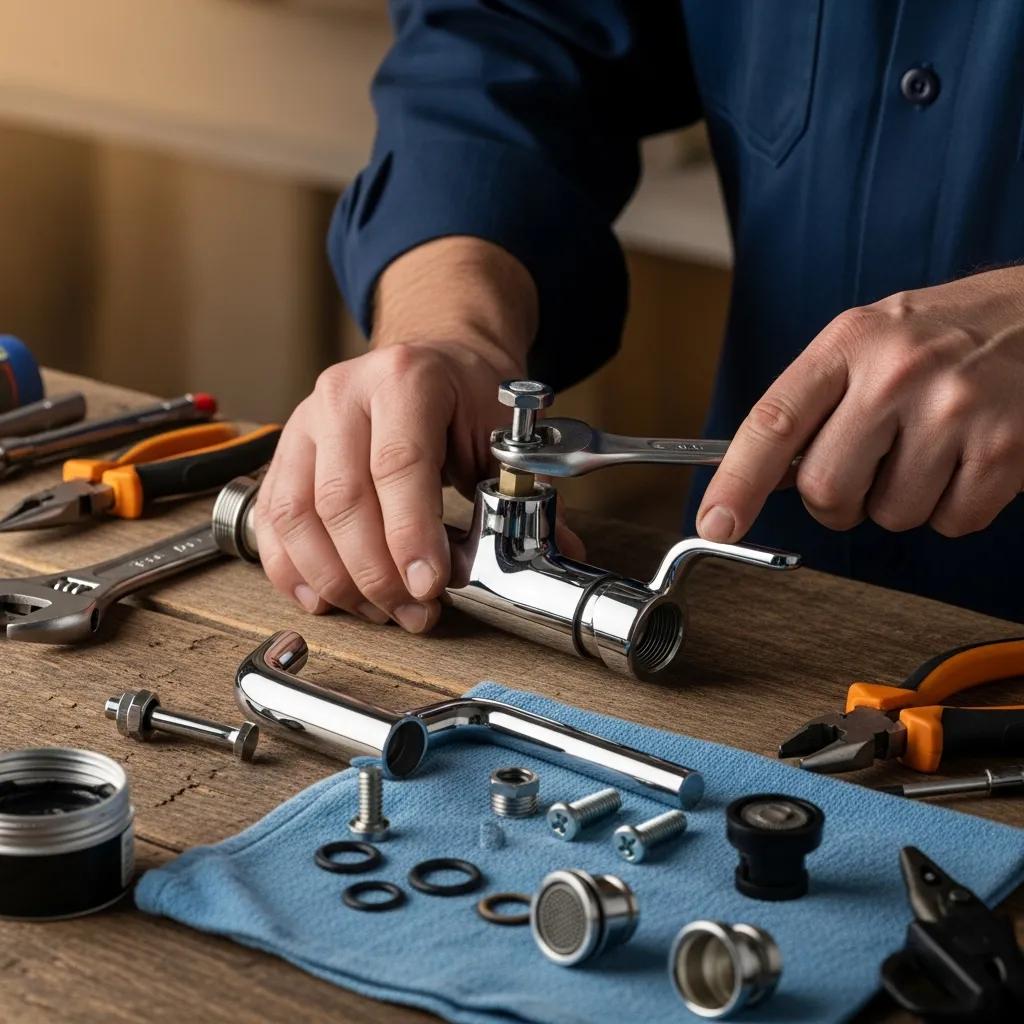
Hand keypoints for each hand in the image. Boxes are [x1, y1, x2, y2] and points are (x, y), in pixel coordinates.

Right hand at [254, 237, 535, 631]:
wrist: (432, 356)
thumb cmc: (466, 393)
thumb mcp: (502, 428)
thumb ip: (519, 490)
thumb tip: (548, 554)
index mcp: (405, 379)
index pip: (398, 464)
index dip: (410, 534)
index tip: (429, 586)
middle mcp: (343, 394)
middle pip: (341, 498)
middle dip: (377, 572)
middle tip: (413, 612)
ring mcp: (305, 422)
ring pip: (296, 514)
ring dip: (336, 579)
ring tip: (379, 611)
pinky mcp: (285, 453)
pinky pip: (272, 519)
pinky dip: (293, 568)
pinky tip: (326, 598)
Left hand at [697, 266, 1023, 541]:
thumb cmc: (945, 334)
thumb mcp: (869, 339)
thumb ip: (817, 400)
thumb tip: (762, 480)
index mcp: (849, 343)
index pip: (773, 422)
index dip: (736, 482)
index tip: (715, 522)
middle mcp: (897, 374)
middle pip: (826, 489)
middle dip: (838, 500)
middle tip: (869, 467)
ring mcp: (954, 411)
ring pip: (889, 515)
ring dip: (901, 501)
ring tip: (931, 448)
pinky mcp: (1005, 449)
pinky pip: (950, 522)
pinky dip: (954, 507)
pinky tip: (968, 459)